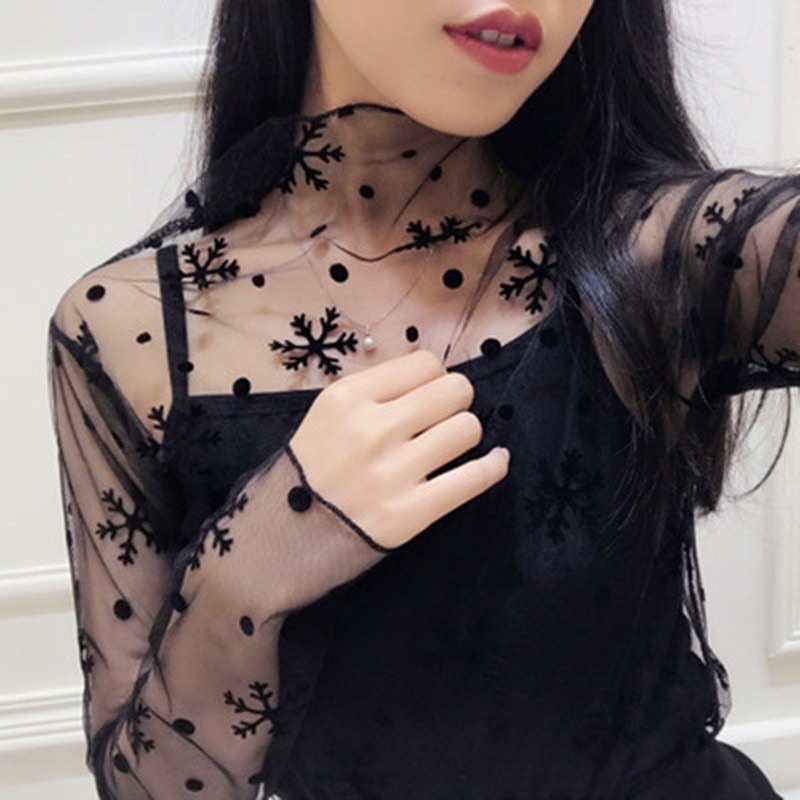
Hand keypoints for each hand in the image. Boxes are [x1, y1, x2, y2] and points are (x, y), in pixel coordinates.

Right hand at [289, 350, 509, 549]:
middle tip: (442, 420)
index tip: (428, 395)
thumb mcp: (326, 416)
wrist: (280, 539)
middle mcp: (371, 429)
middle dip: (456, 402)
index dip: (434, 377)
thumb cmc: (307, 473)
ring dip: (465, 435)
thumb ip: (375, 393)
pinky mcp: (409, 514)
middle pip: (454, 390)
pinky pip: (474, 478)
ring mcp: (391, 473)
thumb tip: (434, 378)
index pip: (425, 363)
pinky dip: (493, 466)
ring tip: (450, 447)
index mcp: (347, 398)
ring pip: (468, 429)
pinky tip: (495, 461)